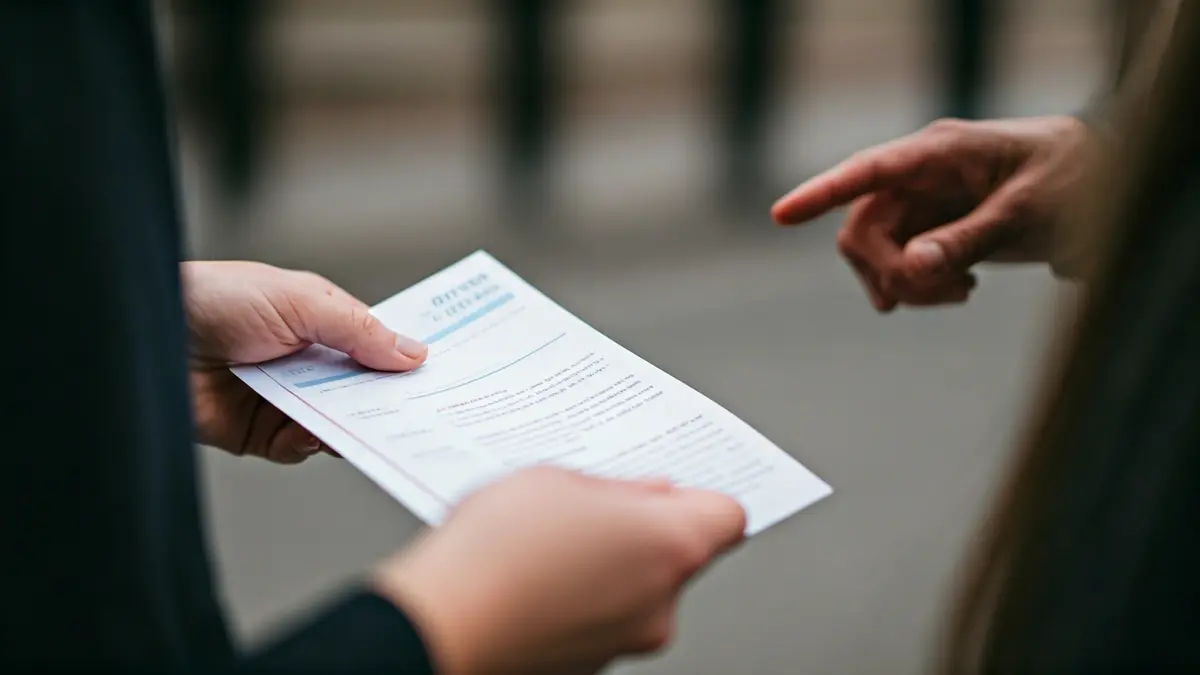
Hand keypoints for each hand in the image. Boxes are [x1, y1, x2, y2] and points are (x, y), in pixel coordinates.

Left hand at [183, 261, 426, 462]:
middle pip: (359, 388)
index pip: (373, 345)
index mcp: (319, 321)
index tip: (435, 377)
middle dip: (384, 401)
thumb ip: (360, 331)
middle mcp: (304, 361)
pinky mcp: (257, 433)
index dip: (401, 360)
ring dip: (348, 425)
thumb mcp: (302, 302)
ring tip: (366, 428)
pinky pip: (296, 447)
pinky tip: (310, 434)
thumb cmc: (218, 299)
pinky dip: (307, 444)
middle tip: (415, 415)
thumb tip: (414, 354)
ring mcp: (282, 397)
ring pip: (334, 422)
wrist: (148, 334)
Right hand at [373, 467, 746, 674]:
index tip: (673, 485)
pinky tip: (533, 573)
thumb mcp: (557, 480)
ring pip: (638, 587)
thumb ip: (616, 488)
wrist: (440, 625)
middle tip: (590, 503)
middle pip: (678, 554)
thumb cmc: (497, 552)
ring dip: (607, 563)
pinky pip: (602, 615)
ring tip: (545, 539)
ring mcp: (625, 641)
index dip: (699, 495)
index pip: (726, 516)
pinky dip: (580, 595)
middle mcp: (661, 604)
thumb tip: (642, 496)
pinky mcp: (589, 663)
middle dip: (640, 527)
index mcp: (670, 547)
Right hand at [772, 116, 1093, 310]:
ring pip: (876, 253)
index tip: (782, 215)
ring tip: (961, 295)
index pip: (867, 171)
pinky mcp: (930, 228)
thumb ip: (968, 239)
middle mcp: (919, 175)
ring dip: (906, 284)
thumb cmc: (1073, 180)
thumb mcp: (1028, 213)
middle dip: (890, 271)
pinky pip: (898, 264)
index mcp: (940, 152)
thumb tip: (912, 268)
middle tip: (944, 295)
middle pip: (863, 229)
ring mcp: (922, 202)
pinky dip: (917, 287)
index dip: (820, 193)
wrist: (1104, 185)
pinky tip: (956, 291)